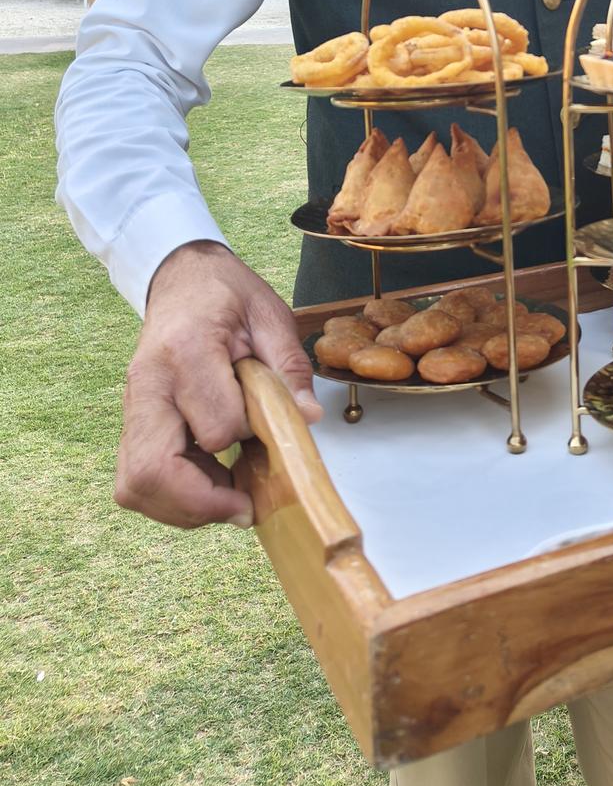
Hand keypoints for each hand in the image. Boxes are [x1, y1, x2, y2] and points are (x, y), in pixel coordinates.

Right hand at [114, 241, 321, 528]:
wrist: (183, 278)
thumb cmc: (227, 295)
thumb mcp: (271, 315)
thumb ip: (290, 368)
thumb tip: (309, 418)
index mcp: (188, 350)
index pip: (216, 427)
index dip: (249, 439)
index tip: (271, 428)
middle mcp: (149, 383)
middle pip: (152, 470)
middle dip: (202, 503)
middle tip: (244, 505)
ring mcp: (133, 405)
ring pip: (136, 484)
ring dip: (183, 507)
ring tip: (227, 496)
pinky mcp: (131, 421)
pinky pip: (136, 478)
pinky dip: (171, 495)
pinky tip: (207, 482)